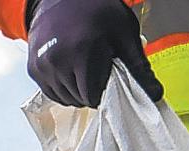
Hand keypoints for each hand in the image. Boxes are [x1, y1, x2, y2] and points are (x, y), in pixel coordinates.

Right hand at [27, 0, 162, 107]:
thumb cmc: (97, 12)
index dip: (103, 92)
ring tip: (83, 67)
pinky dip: (62, 87)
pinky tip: (70, 69)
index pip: (92, 97)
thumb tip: (154, 94)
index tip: (107, 77)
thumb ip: (138, 66)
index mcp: (82, 54)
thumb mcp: (124, 34)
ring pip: (64, 98)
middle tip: (96, 68)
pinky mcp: (34, 68)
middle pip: (78, 99)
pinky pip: (51, 92)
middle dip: (90, 90)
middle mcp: (58, 62)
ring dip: (76, 90)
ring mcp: (43, 66)